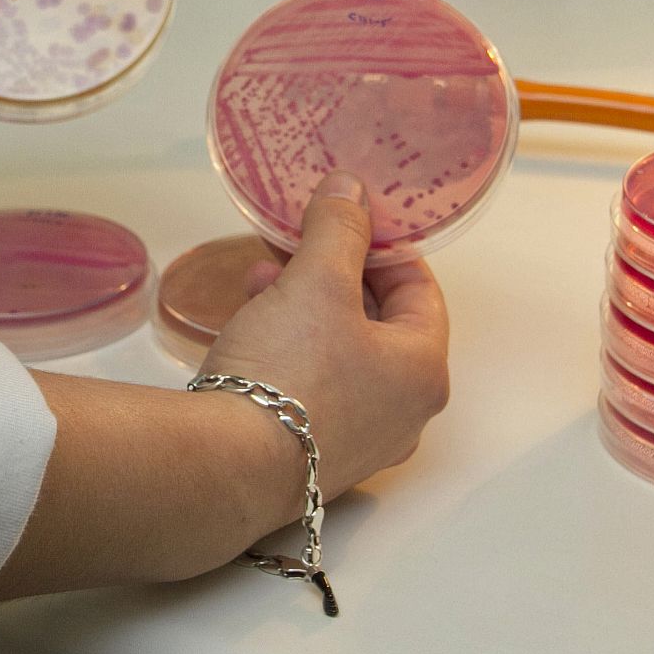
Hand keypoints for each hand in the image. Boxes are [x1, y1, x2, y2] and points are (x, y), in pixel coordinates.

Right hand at [202, 171, 450, 502]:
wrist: (228, 465)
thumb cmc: (289, 371)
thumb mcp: (316, 282)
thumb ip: (339, 229)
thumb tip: (352, 189)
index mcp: (424, 372)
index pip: (420, 291)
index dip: (382, 247)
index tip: (346, 221)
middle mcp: (404, 415)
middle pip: (378, 323)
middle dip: (333, 275)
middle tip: (296, 245)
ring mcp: (360, 443)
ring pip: (341, 354)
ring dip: (305, 309)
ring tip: (260, 280)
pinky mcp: (314, 458)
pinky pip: (314, 388)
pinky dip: (290, 351)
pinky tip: (251, 328)